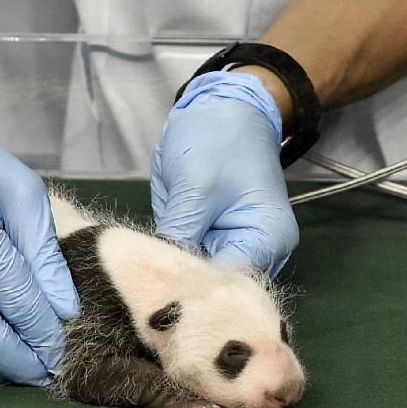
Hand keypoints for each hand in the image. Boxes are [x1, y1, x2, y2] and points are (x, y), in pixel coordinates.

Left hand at [151, 71, 298, 276]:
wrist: (222, 107)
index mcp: (268, 240)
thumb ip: (180, 233)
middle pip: (216, 285)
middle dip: (180, 289)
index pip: (230, 282)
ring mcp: (230, 245)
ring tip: (139, 282)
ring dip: (171, 277)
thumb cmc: (218, 138)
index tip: (157, 300)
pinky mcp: (208, 238)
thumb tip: (159, 278)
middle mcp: (255, 252)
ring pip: (197, 275)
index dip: (194, 293)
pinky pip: (187, 259)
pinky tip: (144, 266)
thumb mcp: (195, 186)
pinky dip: (168, 261)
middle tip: (141, 294)